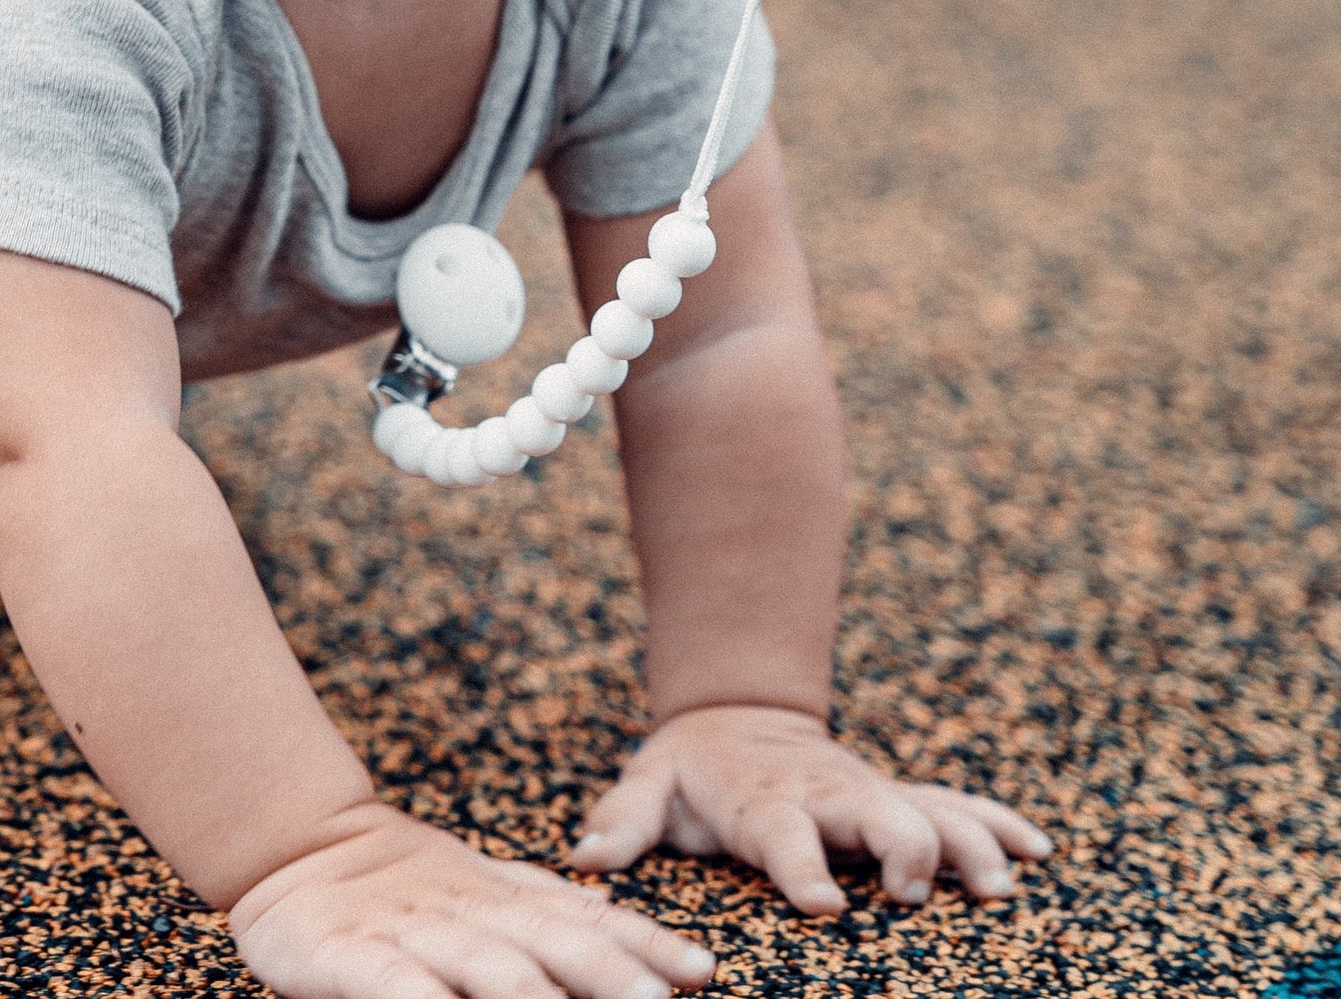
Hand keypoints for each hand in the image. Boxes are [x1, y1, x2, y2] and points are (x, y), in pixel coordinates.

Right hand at [228, 802, 714, 998]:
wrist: (299, 843)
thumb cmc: (406, 886)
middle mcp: (473, 915)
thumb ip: (558, 920)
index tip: (699, 971)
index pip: (590, 921)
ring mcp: (416, 936)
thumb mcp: (489, 891)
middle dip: (611, 979)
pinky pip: (398, 987)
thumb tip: (652, 955)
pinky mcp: (355, 959)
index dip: (645, 945)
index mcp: (507, 899)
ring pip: (488, 971)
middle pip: (554, 948)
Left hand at [570, 704, 1051, 914]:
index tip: (825, 905)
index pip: (784, 834)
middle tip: (915, 892)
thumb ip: (622, 821)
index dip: (803, 868)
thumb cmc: (694, 770)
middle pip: (876, 815)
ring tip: (1000, 888)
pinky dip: (998, 824)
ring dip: (966, 843)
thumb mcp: (650, 785)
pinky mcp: (898, 797)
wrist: (738, 715)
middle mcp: (828, 796)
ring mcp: (870, 794)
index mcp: (766, 800)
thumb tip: (582, 858)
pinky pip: (959, 805)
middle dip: (903, 849)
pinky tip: (1039, 852)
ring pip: (929, 809)